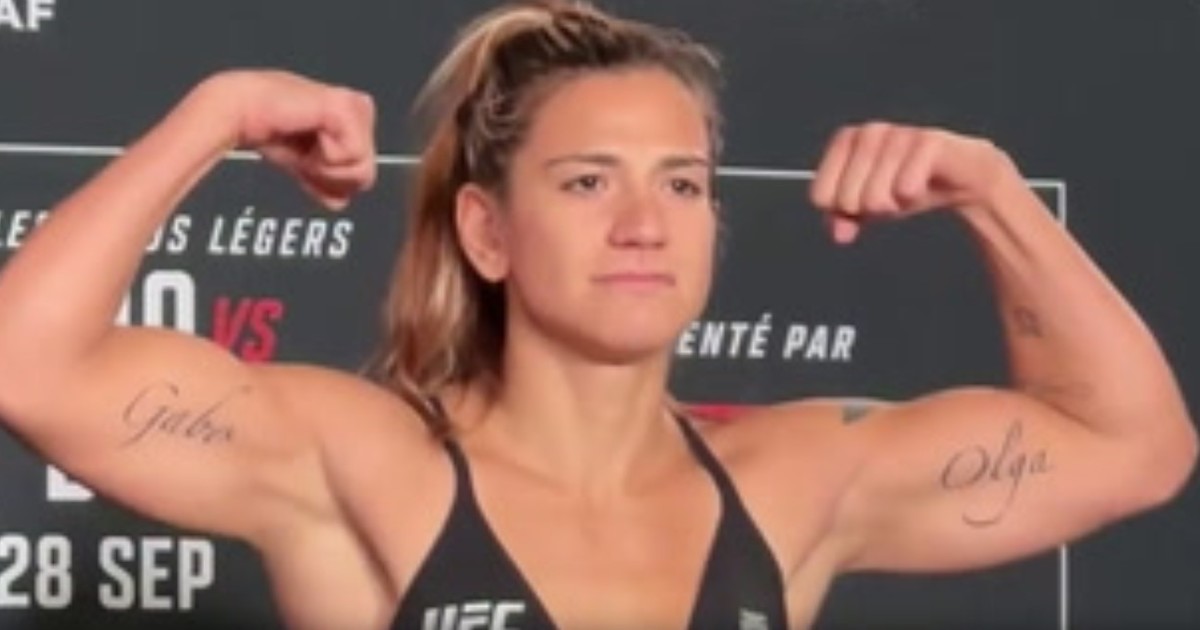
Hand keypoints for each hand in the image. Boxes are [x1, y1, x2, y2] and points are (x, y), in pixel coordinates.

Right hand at [215, 70, 377, 209]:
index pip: (364, 169)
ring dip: (326, 167)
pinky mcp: (344, 107)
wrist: (239, 111)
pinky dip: (325, 156)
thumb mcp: (302, 164)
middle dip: (331, 176)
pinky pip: (352, 154)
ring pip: (363, 167)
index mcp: (349, 118)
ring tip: (304, 144)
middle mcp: (356, 108)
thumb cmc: (261, 127)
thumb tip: (340, 202)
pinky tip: (306, 135)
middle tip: (304, 152)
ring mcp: (353, 106)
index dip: (333, 178)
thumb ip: (324, 181)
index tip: (304, 160)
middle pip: (367, 173)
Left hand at [810, 122, 1017, 243]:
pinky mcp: (928, 141)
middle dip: (868, 211)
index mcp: (846, 141)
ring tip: (908, 191)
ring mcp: (897, 134)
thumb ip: (844, 218)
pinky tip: (925, 184)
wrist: (959, 176)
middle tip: (891, 197)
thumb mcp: (868, 206)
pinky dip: (914, 197)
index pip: (820, 196)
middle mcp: (869, 133)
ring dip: (894, 206)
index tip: (860, 205)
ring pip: (874, 199)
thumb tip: (839, 233)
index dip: (840, 211)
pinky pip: (905, 189)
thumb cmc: (907, 185)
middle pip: (846, 201)